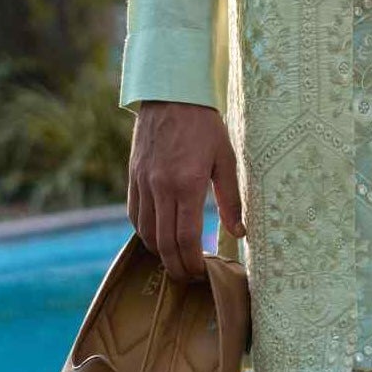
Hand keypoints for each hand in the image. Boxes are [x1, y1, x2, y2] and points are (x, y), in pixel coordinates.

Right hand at [127, 101, 243, 282]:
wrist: (171, 94)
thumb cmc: (205, 125)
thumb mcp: (226, 159)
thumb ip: (231, 199)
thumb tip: (239, 233)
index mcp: (187, 184)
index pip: (185, 238)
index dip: (192, 262)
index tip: (201, 273)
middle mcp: (160, 187)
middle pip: (163, 243)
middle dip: (176, 266)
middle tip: (188, 277)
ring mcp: (143, 182)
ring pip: (145, 232)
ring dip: (159, 252)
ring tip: (176, 259)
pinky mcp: (132, 176)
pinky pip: (134, 214)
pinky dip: (144, 232)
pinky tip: (158, 236)